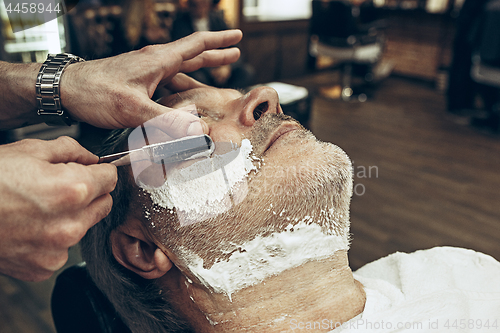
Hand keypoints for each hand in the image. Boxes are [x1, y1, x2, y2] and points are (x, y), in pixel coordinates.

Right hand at [0, 137, 116, 280]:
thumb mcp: (29, 150)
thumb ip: (71, 150)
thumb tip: (92, 158)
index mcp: (73, 190)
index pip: (111, 179)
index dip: (100, 172)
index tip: (93, 171)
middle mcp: (70, 224)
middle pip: (103, 204)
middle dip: (90, 194)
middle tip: (61, 188)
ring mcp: (58, 249)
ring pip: (84, 227)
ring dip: (71, 217)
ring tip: (38, 208)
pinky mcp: (44, 267)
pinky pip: (63, 249)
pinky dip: (52, 239)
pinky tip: (30, 227)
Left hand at [61, 30, 242, 128]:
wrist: (63, 89)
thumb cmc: (93, 92)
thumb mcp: (133, 109)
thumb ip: (166, 121)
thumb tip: (198, 131)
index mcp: (158, 60)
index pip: (197, 45)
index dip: (220, 42)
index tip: (239, 36)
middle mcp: (154, 63)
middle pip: (192, 55)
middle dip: (215, 55)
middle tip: (235, 53)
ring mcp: (145, 72)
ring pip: (179, 71)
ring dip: (198, 73)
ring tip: (213, 78)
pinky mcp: (136, 83)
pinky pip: (166, 85)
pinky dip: (180, 90)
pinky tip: (181, 101)